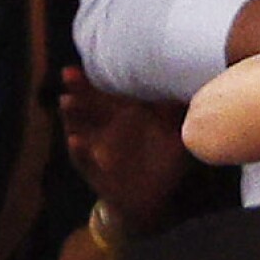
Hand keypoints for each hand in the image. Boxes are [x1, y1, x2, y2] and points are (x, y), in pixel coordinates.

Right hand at [58, 66, 191, 232]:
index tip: (96, 60)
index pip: (111, 91)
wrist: (149, 199)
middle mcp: (106, 127)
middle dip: (79, 88)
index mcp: (124, 115)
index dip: (103, 76)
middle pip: (89, 104)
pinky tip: (75, 141)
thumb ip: (177, 114)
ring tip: (66, 101)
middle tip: (69, 73)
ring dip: (73, 114)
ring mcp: (96, 147)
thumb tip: (193, 89)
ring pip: (80, 126)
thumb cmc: (162, 162)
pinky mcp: (94, 169)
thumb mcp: (173, 137)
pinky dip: (79, 151)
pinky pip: (84, 159)